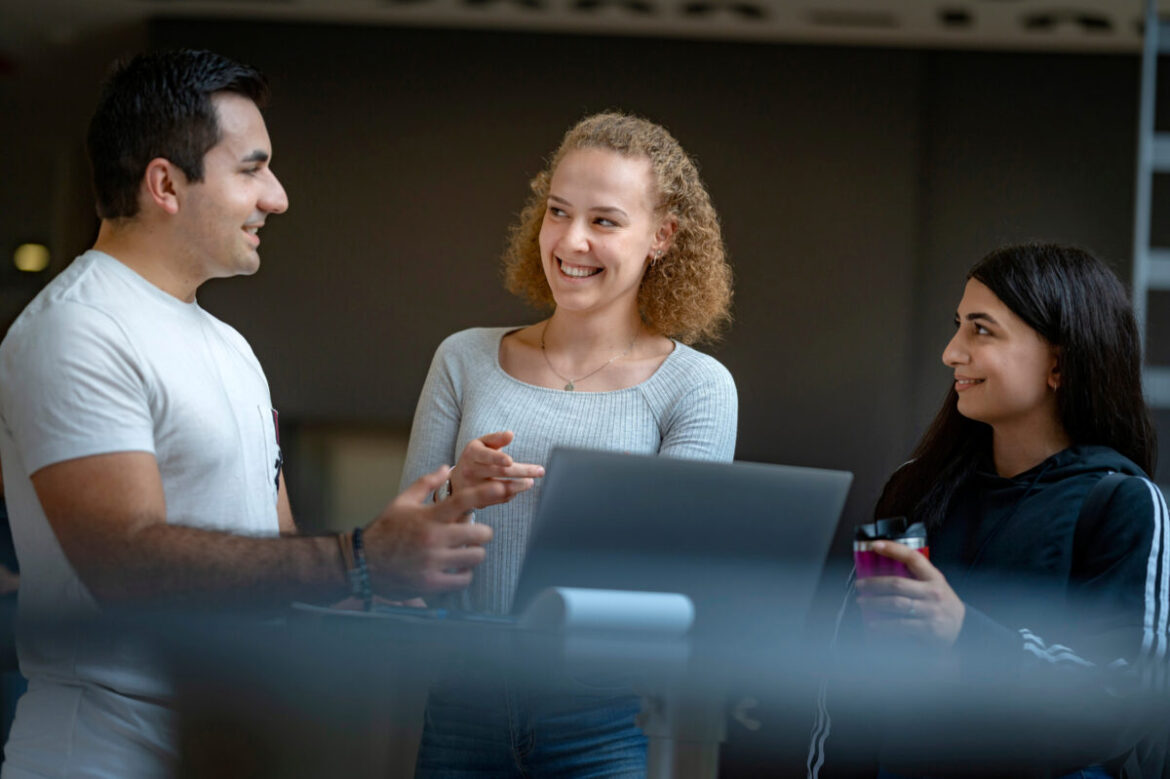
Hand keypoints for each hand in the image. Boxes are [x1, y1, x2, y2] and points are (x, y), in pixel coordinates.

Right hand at [362, 465, 501, 598]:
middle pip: (479, 533)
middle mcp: (432, 539)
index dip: (485, 493)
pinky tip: (456, 569)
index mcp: (427, 517)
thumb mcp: (401, 502)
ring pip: (475, 557)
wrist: (362, 563)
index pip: (462, 501)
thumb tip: (446, 467)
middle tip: (476, 534)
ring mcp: (432, 562)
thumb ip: (425, 484)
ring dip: (474, 553)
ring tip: (465, 551)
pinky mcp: (431, 583)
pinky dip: (464, 574)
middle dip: (482, 533)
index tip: (501, 488)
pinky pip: (463, 579)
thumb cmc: (385, 530)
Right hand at [449, 431, 543, 505]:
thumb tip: (510, 434)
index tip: (510, 460)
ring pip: (500, 488)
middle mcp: (470, 471)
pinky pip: (499, 499)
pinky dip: (511, 494)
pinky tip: (518, 489)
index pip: (485, 456)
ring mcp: (473, 488)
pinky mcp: (478, 502)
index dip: (497, 458)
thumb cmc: (475, 458)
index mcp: (472, 453)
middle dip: (522, 472)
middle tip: (540, 471)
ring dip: (519, 485)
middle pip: (499, 472)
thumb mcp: (481, 444)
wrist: (457, 482)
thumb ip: (496, 438)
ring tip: (530, 482)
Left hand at [854, 541, 965, 646]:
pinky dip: (883, 625)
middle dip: (874, 584)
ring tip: (862, 602)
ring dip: (874, 603)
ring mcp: (931, 611)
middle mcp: (933, 593)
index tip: (874, 545)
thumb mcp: (935, 584)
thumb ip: (915, 577)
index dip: (893, 549)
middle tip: (860, 585)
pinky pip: (900, 626)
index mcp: (934, 577)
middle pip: (897, 584)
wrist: (963, 629)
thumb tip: (881, 570)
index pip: (913, 557)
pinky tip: (873, 624)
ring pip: (896, 604)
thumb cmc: (942, 604)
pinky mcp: (928, 629)